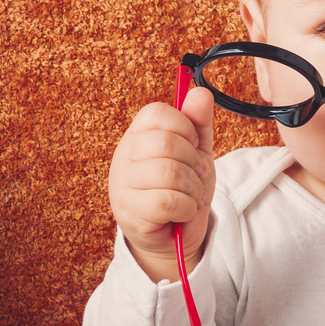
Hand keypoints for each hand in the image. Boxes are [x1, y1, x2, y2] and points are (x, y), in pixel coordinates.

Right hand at [108, 87, 215, 282]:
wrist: (175, 234)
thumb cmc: (182, 186)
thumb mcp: (196, 150)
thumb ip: (198, 122)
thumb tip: (201, 92)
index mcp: (138, 134)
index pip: (158, 113)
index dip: (185, 128)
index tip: (193, 144)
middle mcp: (125, 155)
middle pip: (166, 143)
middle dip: (193, 161)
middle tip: (198, 173)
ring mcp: (123, 184)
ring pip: (168, 173)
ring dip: (193, 188)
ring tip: (193, 195)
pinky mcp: (129, 213)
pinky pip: (166, 202)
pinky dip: (186, 207)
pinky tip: (184, 211)